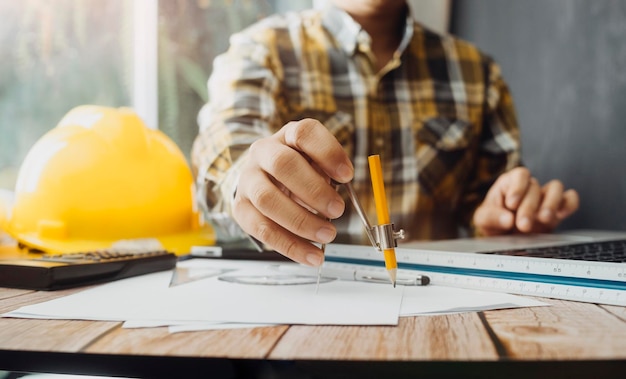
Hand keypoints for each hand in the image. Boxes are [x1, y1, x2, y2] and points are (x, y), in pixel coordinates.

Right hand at [232, 119, 353, 265]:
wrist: (261, 178)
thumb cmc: (299, 171)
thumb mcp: (317, 163)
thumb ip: (329, 174)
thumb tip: (341, 197)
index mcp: (288, 136)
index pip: (305, 134)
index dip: (328, 153)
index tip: (347, 175)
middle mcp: (263, 153)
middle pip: (283, 165)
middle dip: (314, 190)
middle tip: (338, 210)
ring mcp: (247, 180)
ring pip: (267, 199)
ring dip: (301, 221)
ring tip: (328, 235)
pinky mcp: (240, 208)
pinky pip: (262, 229)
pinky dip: (290, 246)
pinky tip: (312, 255)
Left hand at [472, 167, 578, 235]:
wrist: (505, 238)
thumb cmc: (494, 222)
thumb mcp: (483, 220)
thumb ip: (491, 217)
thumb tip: (508, 219)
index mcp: (509, 183)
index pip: (519, 175)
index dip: (517, 188)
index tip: (511, 204)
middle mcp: (528, 187)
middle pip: (534, 187)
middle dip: (529, 207)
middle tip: (523, 225)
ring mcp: (544, 197)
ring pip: (556, 188)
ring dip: (551, 203)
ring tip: (543, 219)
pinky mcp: (557, 209)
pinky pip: (570, 199)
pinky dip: (569, 205)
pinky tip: (560, 215)